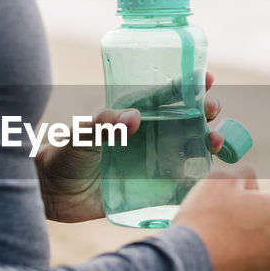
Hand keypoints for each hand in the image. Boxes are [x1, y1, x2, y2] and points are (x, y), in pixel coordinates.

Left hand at [36, 71, 224, 222]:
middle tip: (213, 110)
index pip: (166, 96)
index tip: (206, 77)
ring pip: (188, 148)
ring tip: (217, 141)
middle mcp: (147, 137)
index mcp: (133, 117)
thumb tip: (134, 117)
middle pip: (186, 120)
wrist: (52, 193)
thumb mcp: (82, 135)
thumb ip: (103, 125)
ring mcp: (150, 162)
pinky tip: (210, 176)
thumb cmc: (63, 155)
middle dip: (205, 112)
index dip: (188, 85)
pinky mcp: (150, 188)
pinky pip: (180, 182)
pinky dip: (197, 178)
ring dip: (207, 142)